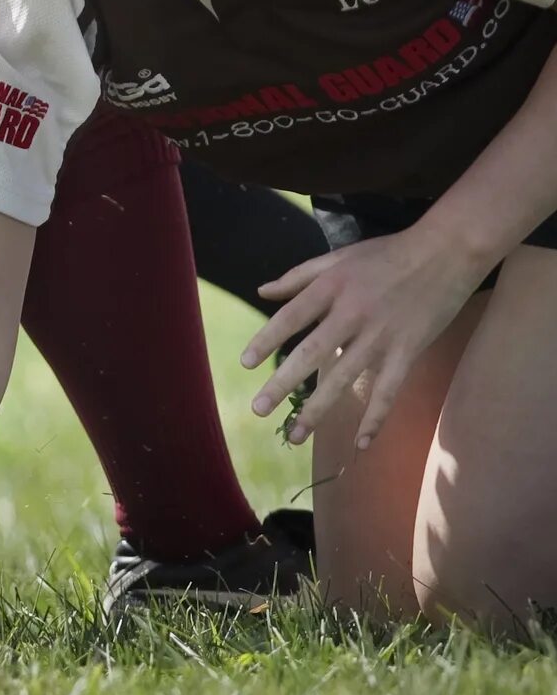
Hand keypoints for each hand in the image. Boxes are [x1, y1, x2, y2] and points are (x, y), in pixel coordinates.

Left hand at [239, 228, 493, 448]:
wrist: (448, 251)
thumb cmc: (388, 254)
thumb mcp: (338, 257)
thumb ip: (299, 276)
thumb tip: (262, 291)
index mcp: (332, 288)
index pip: (291, 318)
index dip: (266, 340)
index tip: (246, 364)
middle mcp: (353, 313)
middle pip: (312, 353)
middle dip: (283, 384)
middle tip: (259, 410)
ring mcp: (382, 336)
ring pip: (345, 378)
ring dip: (318, 410)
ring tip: (295, 435)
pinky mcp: (408, 351)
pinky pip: (388, 390)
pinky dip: (375, 418)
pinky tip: (361, 443)